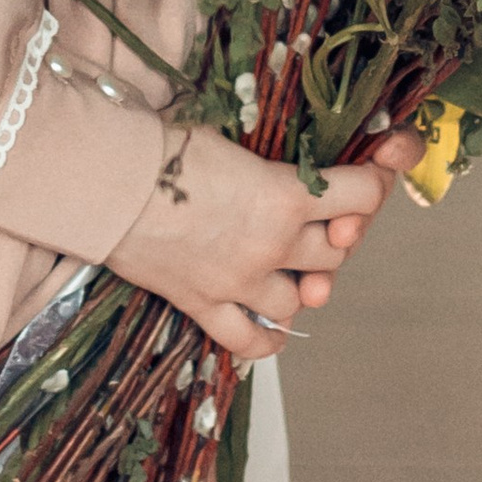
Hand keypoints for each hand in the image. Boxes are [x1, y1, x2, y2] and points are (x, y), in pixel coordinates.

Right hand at [105, 123, 426, 364]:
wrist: (106, 181)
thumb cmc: (166, 147)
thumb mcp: (237, 141)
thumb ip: (277, 166)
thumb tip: (301, 173)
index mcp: (285, 194)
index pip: (361, 195)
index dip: (375, 181)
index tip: (373, 172)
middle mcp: (272, 245)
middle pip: (337, 252)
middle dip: (337, 236)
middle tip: (323, 221)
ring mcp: (239, 282)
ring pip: (302, 300)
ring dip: (306, 284)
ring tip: (293, 266)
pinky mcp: (204, 305)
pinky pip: (251, 340)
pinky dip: (270, 338)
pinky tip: (275, 326)